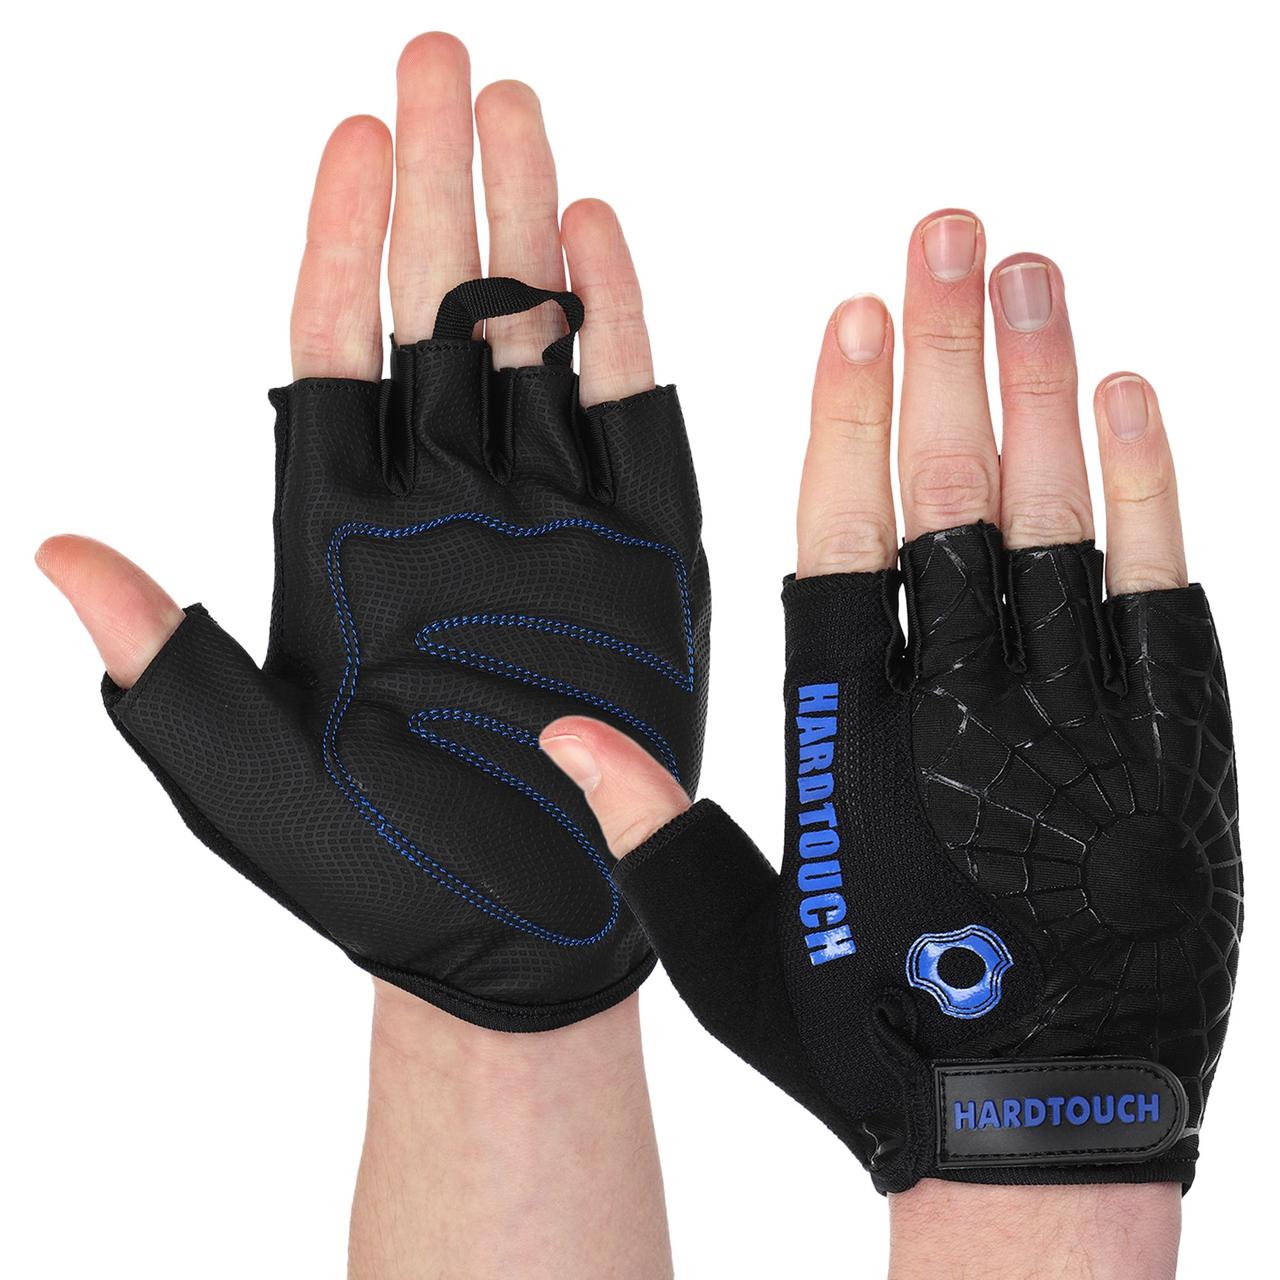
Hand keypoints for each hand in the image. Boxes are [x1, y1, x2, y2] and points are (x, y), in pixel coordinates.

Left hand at [39, 33, 673, 1279]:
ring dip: (525, 225)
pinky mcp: (637, 559)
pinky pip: (629, 423)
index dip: (339, 239)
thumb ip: (168, 660)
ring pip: (534, 344)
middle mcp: (444, 505)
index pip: (334, 351)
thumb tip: (61, 555)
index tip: (353, 133)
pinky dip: (620, 329)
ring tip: (518, 114)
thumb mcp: (242, 774)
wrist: (509, 937)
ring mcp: (547, 521)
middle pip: (434, 313)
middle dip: (437, 183)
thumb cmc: (371, 869)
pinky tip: (601, 239)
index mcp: (341, 535)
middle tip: (442, 59)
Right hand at [543, 210, 1220, 1278]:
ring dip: (1041, 385)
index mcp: (849, 745)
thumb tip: (562, 728)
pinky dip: (1148, 491)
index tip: (857, 312)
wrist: (1031, 1132)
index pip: (843, 543)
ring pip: (1059, 525)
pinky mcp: (1174, 759)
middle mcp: (961, 717)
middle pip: (953, 500)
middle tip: (947, 231)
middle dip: (946, 355)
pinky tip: (1124, 392)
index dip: (849, 421)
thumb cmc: (869, 1033)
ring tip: (1025, 269)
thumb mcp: (733, 946)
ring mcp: (1078, 729)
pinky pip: (1165, 600)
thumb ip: (657, 824)